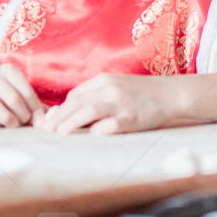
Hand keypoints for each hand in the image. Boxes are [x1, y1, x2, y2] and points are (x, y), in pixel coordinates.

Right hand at [0, 66, 43, 127]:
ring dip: (12, 122)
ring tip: (15, 125)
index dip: (36, 108)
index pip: (27, 91)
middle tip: (26, 122)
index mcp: (7, 71)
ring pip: (1, 111)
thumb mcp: (13, 87)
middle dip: (24, 116)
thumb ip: (30, 100)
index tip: (40, 119)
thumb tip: (49, 115)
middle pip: (15, 101)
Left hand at [39, 74, 182, 134]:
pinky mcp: (132, 118)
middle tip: (47, 130)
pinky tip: (90, 135)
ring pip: (89, 110)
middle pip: (78, 102)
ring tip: (60, 133)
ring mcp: (121, 103)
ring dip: (71, 122)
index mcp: (104, 81)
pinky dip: (99, 130)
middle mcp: (111, 89)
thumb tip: (69, 112)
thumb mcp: (116, 87)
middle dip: (60, 117)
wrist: (170, 93)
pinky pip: (111, 124)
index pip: (75, 95)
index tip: (50, 122)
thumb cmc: (140, 93)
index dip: (60, 109)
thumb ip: (95, 95)